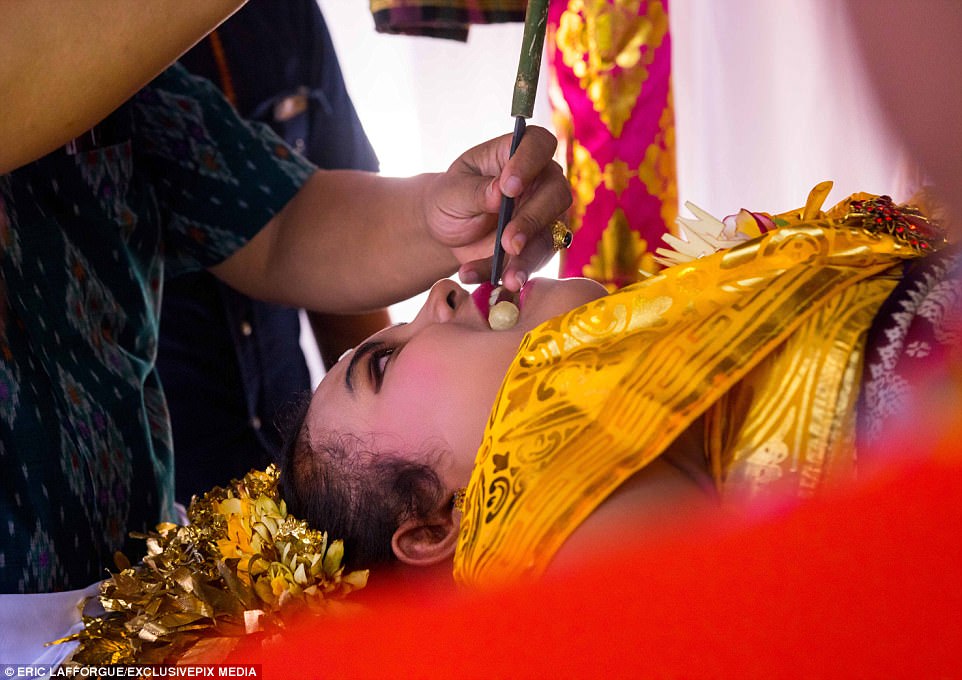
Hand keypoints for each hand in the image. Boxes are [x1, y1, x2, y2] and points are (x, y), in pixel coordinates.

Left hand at [424, 126, 570, 290]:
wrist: (447, 232)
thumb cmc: (449, 199)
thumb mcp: (452, 192)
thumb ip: (475, 190)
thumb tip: (500, 192)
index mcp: (516, 153)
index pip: (538, 144)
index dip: (529, 163)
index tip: (508, 187)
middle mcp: (539, 181)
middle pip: (556, 193)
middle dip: (532, 220)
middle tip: (508, 242)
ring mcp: (545, 215)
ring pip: (550, 234)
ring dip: (527, 257)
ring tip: (505, 278)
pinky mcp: (540, 245)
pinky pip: (534, 261)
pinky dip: (511, 274)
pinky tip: (488, 280)